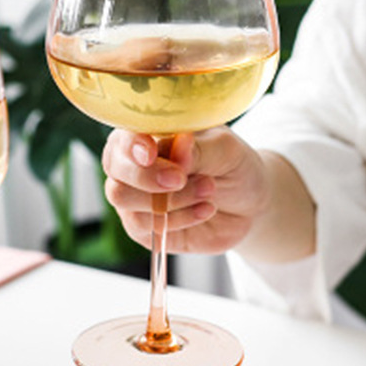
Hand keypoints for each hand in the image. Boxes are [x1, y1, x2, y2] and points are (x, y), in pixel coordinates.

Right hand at [102, 127, 272, 255]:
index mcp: (148, 136)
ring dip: (172, 199)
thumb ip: (199, 149)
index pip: (122, 139)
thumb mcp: (226, 149)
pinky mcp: (144, 229)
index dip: (131, 147)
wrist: (250, 204)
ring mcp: (136, 199)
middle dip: (147, 177)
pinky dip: (179, 219)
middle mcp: (134, 166)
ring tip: (208, 190)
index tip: (151, 154)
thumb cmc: (233, 165)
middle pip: (115, 172)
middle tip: (181, 179)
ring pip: (127, 201)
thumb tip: (177, 149)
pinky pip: (146, 227)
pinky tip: (205, 210)